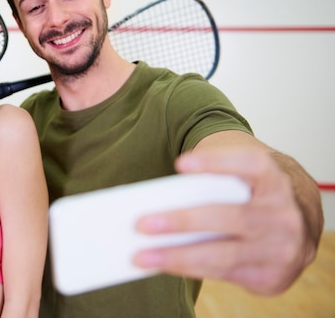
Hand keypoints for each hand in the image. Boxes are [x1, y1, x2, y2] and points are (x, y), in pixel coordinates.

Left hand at [133, 148, 308, 294]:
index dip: (216, 162)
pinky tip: (165, 265)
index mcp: (274, 180)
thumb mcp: (242, 180)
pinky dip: (190, 269)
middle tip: (141, 223)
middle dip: (183, 221)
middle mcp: (283, 215)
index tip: (180, 163)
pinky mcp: (272, 276)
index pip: (250, 165)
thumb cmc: (251, 195)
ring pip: (223, 255)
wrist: (297, 223)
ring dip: (178, 256)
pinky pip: (224, 274)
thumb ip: (211, 185)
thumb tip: (155, 202)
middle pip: (230, 217)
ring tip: (142, 255)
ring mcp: (281, 249)